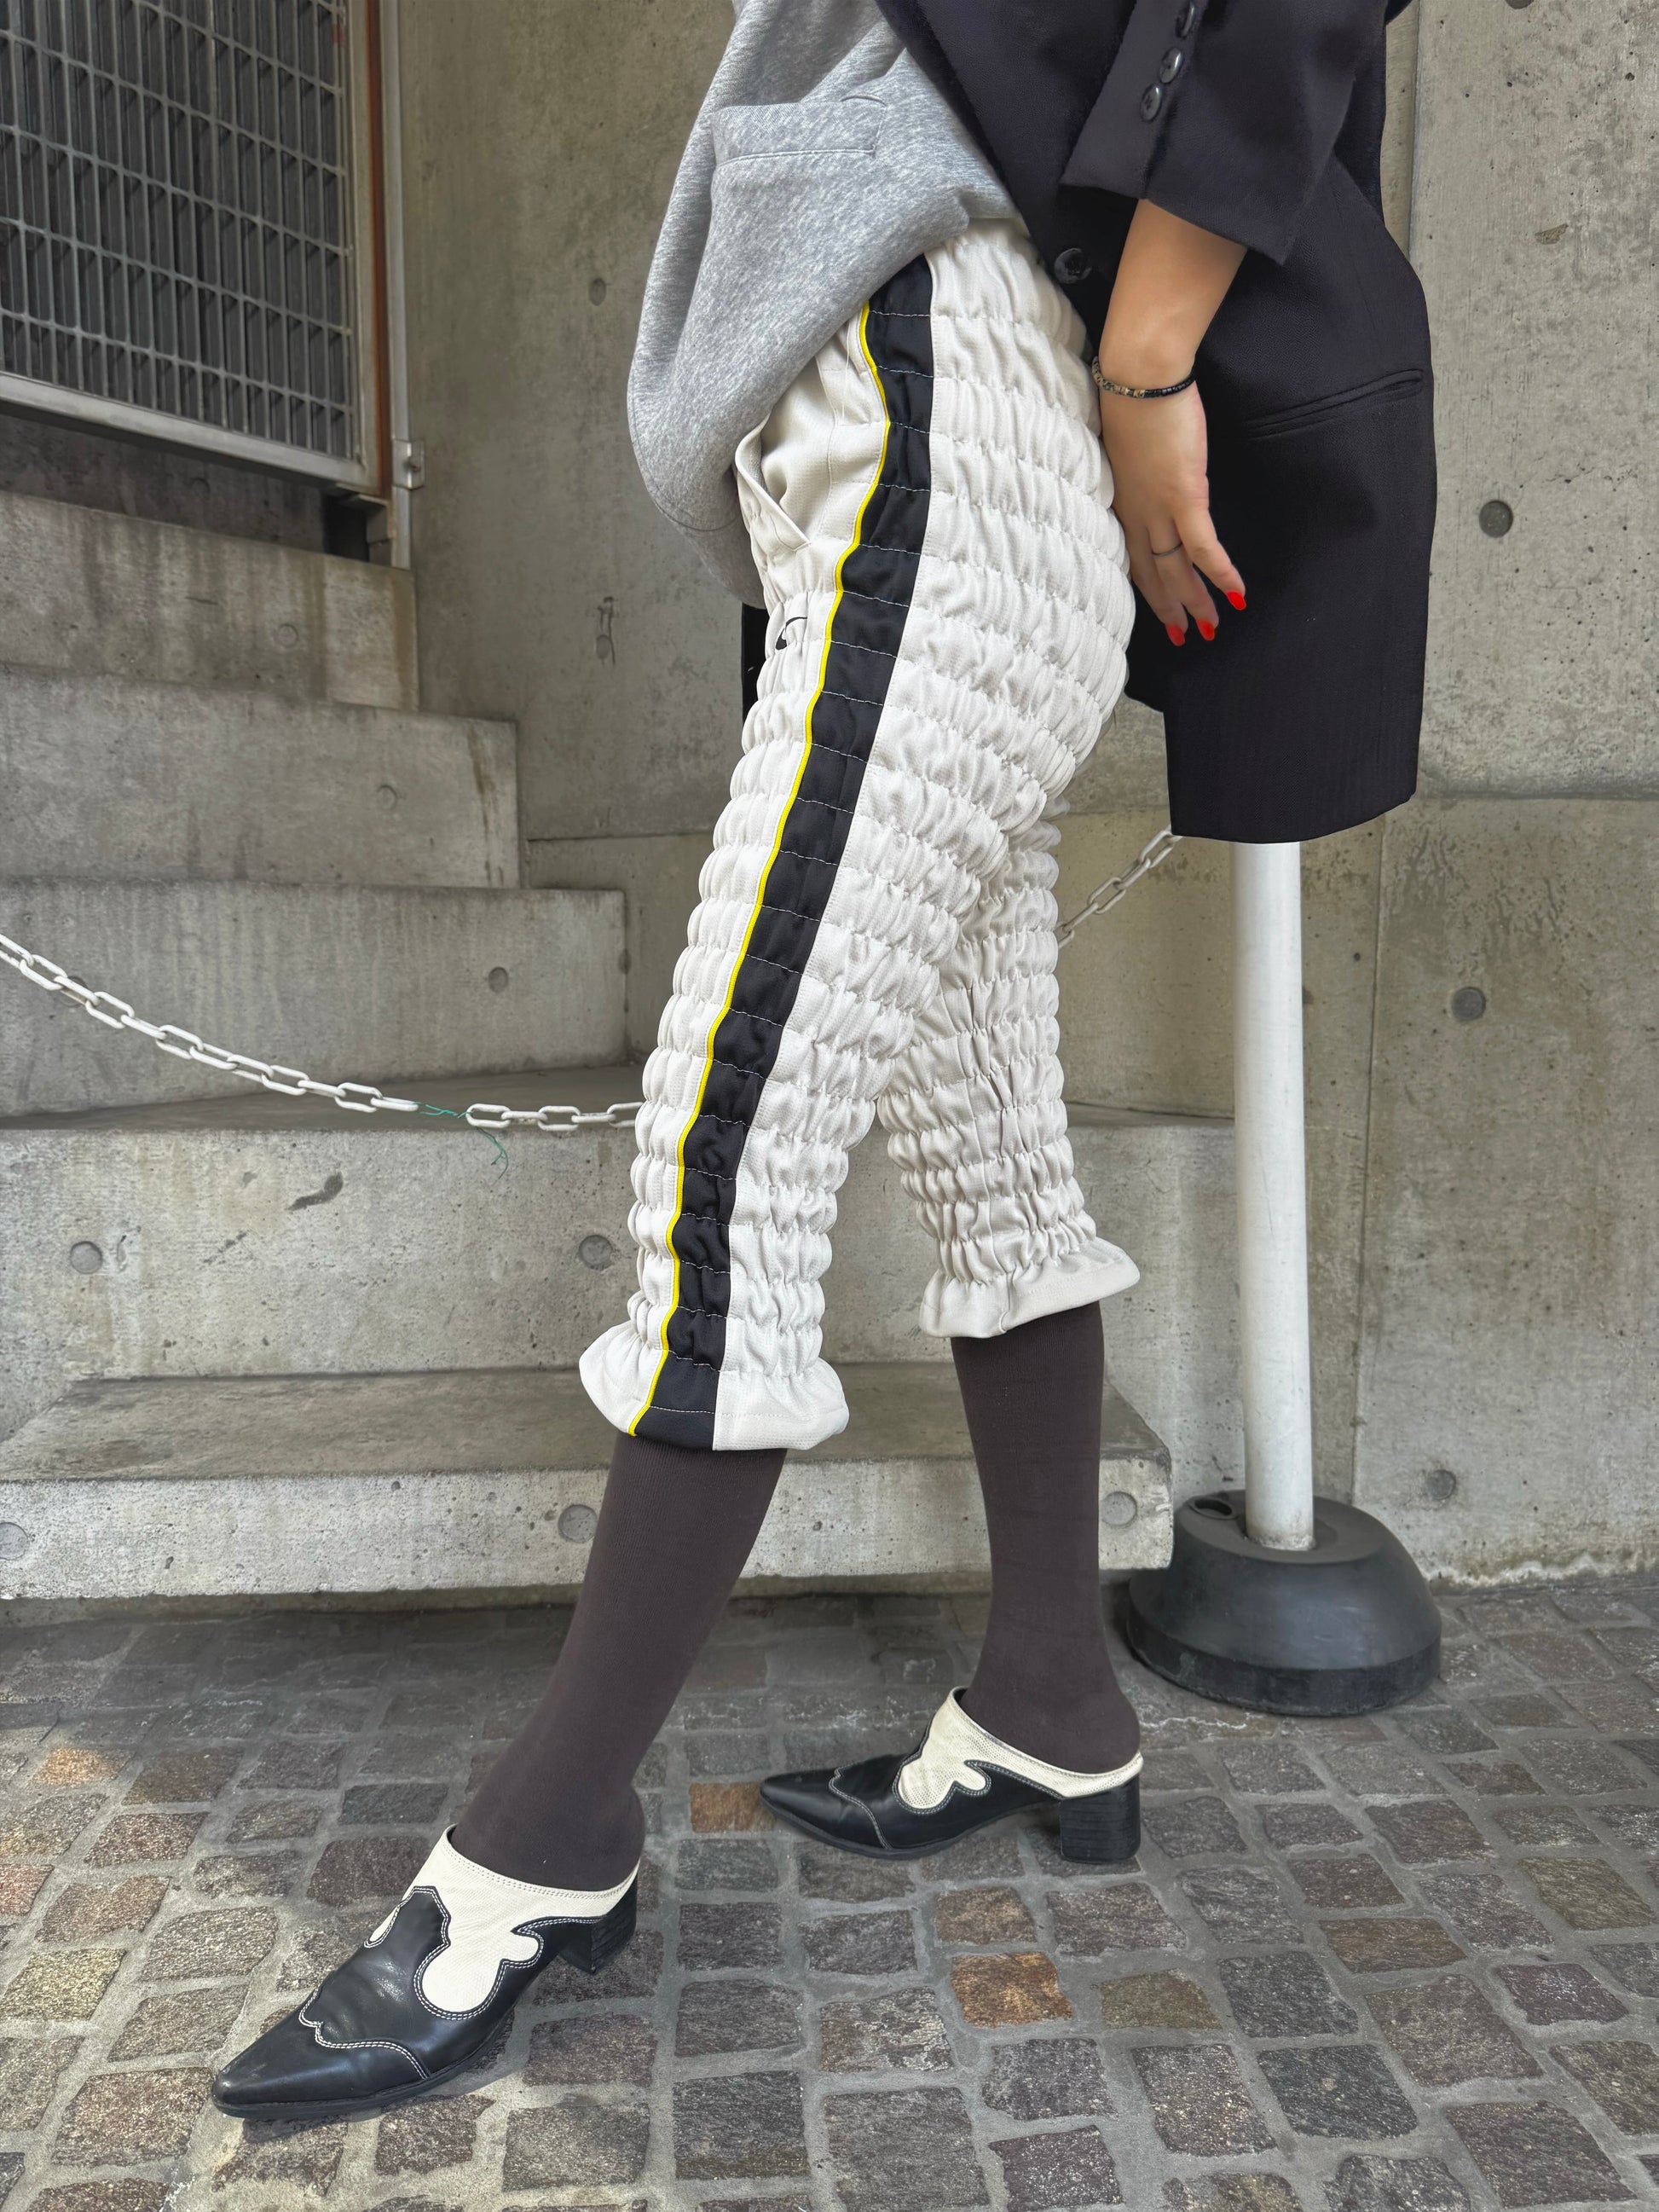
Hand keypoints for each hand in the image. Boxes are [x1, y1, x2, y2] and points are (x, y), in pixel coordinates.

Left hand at [1098, 380, 1244, 644]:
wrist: (1139, 372)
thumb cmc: (1133, 393)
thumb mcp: (1128, 439)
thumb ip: (1142, 465)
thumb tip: (1157, 469)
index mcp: (1120, 500)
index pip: (1132, 556)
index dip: (1147, 587)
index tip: (1159, 610)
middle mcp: (1135, 511)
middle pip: (1152, 573)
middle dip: (1170, 608)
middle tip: (1186, 636)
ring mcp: (1158, 506)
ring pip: (1176, 569)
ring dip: (1195, 601)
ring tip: (1212, 627)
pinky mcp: (1184, 494)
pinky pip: (1203, 546)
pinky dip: (1220, 572)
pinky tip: (1237, 593)